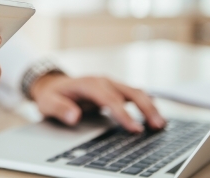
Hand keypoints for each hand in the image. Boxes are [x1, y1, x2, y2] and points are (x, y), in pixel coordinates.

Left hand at [30, 74, 165, 132]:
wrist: (54, 84)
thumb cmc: (52, 95)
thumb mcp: (48, 102)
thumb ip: (60, 109)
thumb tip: (74, 117)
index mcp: (88, 84)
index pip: (109, 99)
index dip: (123, 114)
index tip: (134, 129)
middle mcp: (102, 81)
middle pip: (129, 91)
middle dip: (145, 108)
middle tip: (156, 126)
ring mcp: (110, 84)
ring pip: (135, 92)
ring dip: (149, 106)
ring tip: (160, 123)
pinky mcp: (114, 89)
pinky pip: (133, 94)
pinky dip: (146, 103)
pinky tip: (154, 115)